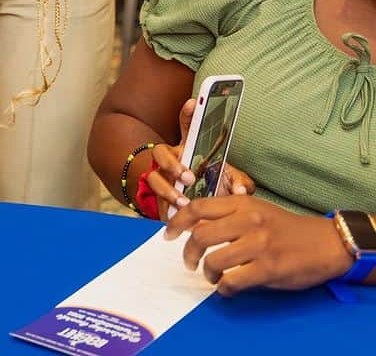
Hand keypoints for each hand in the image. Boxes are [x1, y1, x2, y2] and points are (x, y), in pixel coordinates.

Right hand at [146, 99, 255, 219]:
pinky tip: (180, 212)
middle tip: (189, 177)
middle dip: (171, 163)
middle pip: (161, 152)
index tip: (194, 103)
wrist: (201, 211)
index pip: (187, 126)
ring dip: (167, 188)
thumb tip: (240, 191)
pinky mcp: (160, 199)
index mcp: (190, 149)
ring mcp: (163, 179)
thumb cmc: (215, 188)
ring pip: (154, 177)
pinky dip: (168, 207)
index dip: (189, 113)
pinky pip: (156, 200)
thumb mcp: (230, 181)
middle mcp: (173, 161)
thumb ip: (240, 183)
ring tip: (184, 201)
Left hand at [165, 197, 352, 294]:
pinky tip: (227, 287)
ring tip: (212, 276)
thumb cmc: (284, 226)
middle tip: (190, 262)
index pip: (197, 208)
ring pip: (214, 259)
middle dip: (188, 252)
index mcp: (240, 203)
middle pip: (201, 235)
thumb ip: (227, 215)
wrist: (323, 242)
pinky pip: (234, 281)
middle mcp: (246, 221)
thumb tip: (195, 226)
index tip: (168, 235)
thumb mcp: (255, 209)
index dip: (177, 222)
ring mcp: (258, 245)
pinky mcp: (268, 269)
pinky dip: (224, 287)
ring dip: (207, 272)